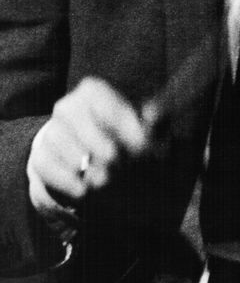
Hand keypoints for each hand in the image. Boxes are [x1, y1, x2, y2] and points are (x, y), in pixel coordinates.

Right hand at [27, 77, 149, 224]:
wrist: (99, 159)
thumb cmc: (126, 137)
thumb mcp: (146, 128)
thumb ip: (156, 121)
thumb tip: (153, 115)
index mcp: (94, 92)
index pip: (104, 102)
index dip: (124, 126)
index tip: (141, 146)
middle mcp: (67, 106)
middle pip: (74, 116)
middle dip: (99, 143)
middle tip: (118, 163)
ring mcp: (50, 131)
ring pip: (58, 139)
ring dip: (82, 162)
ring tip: (104, 179)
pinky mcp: (40, 156)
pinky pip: (45, 164)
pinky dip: (66, 179)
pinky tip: (85, 190)